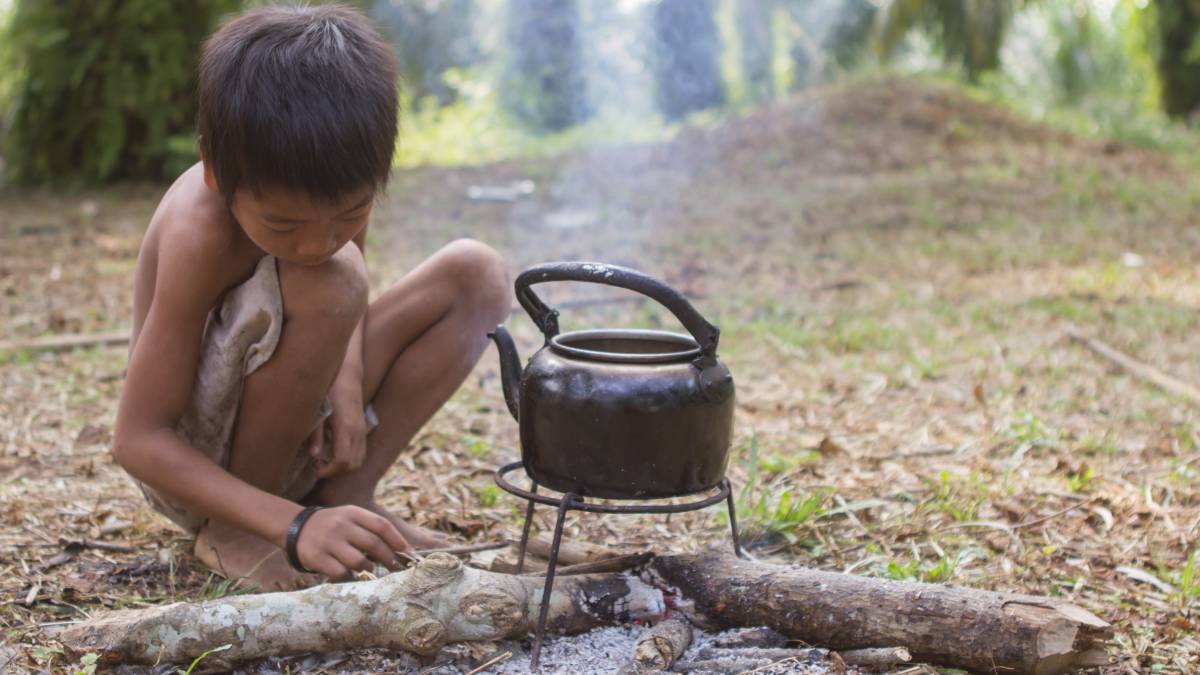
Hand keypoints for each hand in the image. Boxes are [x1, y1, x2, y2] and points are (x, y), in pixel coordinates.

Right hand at [295, 505, 409, 578]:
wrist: (296, 527)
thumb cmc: (333, 525)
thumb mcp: (350, 517)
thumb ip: (371, 528)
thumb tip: (401, 548)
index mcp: (352, 513)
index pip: (381, 525)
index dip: (397, 540)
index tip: (407, 552)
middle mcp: (341, 525)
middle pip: (373, 544)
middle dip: (389, 558)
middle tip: (397, 567)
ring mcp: (328, 541)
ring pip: (359, 561)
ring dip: (369, 568)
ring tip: (370, 570)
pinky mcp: (317, 557)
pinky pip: (341, 572)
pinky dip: (351, 576)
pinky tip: (352, 575)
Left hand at [312, 389, 366, 478]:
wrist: (347, 372)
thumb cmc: (329, 387)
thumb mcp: (318, 409)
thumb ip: (315, 433)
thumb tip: (313, 455)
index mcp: (346, 427)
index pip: (342, 460)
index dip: (329, 470)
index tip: (315, 469)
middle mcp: (358, 431)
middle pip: (353, 464)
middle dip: (336, 471)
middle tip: (318, 466)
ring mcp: (363, 430)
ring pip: (359, 460)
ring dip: (344, 466)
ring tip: (325, 460)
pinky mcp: (363, 428)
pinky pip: (361, 451)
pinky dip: (350, 458)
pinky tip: (334, 451)